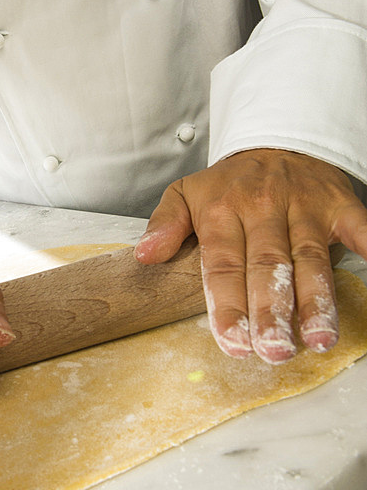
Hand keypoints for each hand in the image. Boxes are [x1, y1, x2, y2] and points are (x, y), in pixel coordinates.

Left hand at [134, 150, 366, 363]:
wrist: (278, 139)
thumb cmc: (231, 181)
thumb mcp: (187, 192)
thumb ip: (166, 224)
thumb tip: (145, 255)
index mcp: (223, 210)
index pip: (223, 264)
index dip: (227, 305)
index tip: (232, 341)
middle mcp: (263, 209)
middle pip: (267, 266)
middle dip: (271, 311)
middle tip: (273, 350)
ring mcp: (304, 207)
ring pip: (310, 257)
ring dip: (315, 299)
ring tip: (316, 338)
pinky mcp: (339, 205)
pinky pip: (359, 229)